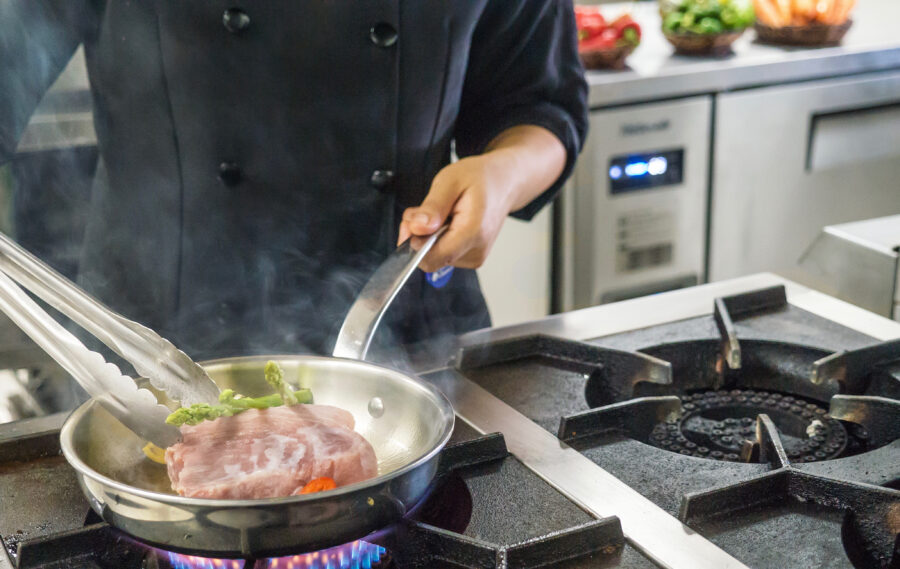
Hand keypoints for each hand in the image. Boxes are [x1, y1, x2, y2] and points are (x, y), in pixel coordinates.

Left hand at [397, 152, 516, 272]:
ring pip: (435, 257)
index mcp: (472, 232)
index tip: (412, 221)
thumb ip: (432, 207)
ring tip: (439, 212)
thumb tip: (417, 229)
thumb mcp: (450, 181)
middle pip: (431, 259)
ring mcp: (475, 256)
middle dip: (418, 236)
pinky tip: (446, 221)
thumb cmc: (480, 178)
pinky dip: (437, 239)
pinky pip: (444, 255)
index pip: (432, 257)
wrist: (504, 182)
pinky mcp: (472, 257)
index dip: (414, 242)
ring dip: (427, 236)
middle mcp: (476, 250)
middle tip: (421, 211)